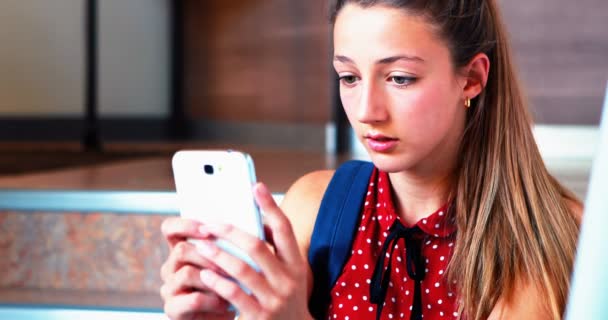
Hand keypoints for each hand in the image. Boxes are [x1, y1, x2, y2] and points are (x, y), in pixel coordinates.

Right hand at [160, 217, 234, 319]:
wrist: (223, 318)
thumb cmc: (228, 287)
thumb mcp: (226, 263)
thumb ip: (227, 247)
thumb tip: (243, 232)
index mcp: (182, 251)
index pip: (170, 229)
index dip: (186, 225)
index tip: (207, 229)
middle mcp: (171, 267)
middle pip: (181, 250)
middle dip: (209, 255)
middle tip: (231, 262)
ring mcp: (169, 288)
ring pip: (187, 273)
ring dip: (213, 278)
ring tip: (232, 284)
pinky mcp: (172, 309)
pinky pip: (193, 299)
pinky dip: (213, 300)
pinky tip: (226, 304)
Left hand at [197, 183, 312, 319]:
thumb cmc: (286, 299)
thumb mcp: (290, 274)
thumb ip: (276, 251)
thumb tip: (256, 220)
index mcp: (297, 264)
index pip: (285, 229)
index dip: (270, 206)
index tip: (255, 186)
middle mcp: (289, 280)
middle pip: (256, 246)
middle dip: (229, 231)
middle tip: (208, 224)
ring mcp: (274, 299)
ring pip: (241, 269)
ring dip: (217, 255)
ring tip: (200, 246)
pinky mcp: (259, 316)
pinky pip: (233, 294)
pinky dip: (217, 282)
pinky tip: (205, 275)